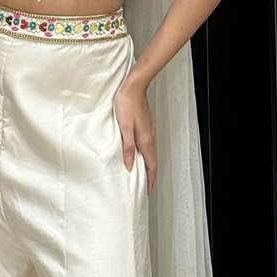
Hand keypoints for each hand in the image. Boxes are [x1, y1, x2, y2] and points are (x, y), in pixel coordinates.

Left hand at [113, 77, 157, 193]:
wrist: (134, 86)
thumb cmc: (127, 104)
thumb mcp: (124, 127)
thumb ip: (127, 146)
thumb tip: (129, 164)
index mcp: (145, 139)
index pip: (151, 165)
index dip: (150, 179)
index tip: (149, 190)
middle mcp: (150, 136)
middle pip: (153, 161)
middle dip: (151, 175)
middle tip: (147, 186)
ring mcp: (149, 131)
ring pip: (151, 153)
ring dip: (149, 165)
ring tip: (144, 174)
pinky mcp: (146, 125)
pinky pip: (148, 145)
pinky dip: (146, 155)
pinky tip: (140, 154)